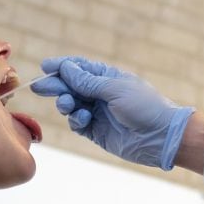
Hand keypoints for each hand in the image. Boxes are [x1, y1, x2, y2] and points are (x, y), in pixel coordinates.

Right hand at [31, 56, 194, 170]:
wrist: (161, 137)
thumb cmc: (145, 107)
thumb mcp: (115, 89)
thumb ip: (88, 82)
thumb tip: (66, 68)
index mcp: (108, 78)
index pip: (80, 68)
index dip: (62, 66)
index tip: (45, 66)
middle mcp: (101, 94)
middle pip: (71, 86)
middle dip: (56, 85)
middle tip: (41, 87)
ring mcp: (98, 113)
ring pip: (72, 105)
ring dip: (66, 103)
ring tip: (67, 104)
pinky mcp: (97, 131)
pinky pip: (78, 123)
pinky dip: (76, 120)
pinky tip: (82, 118)